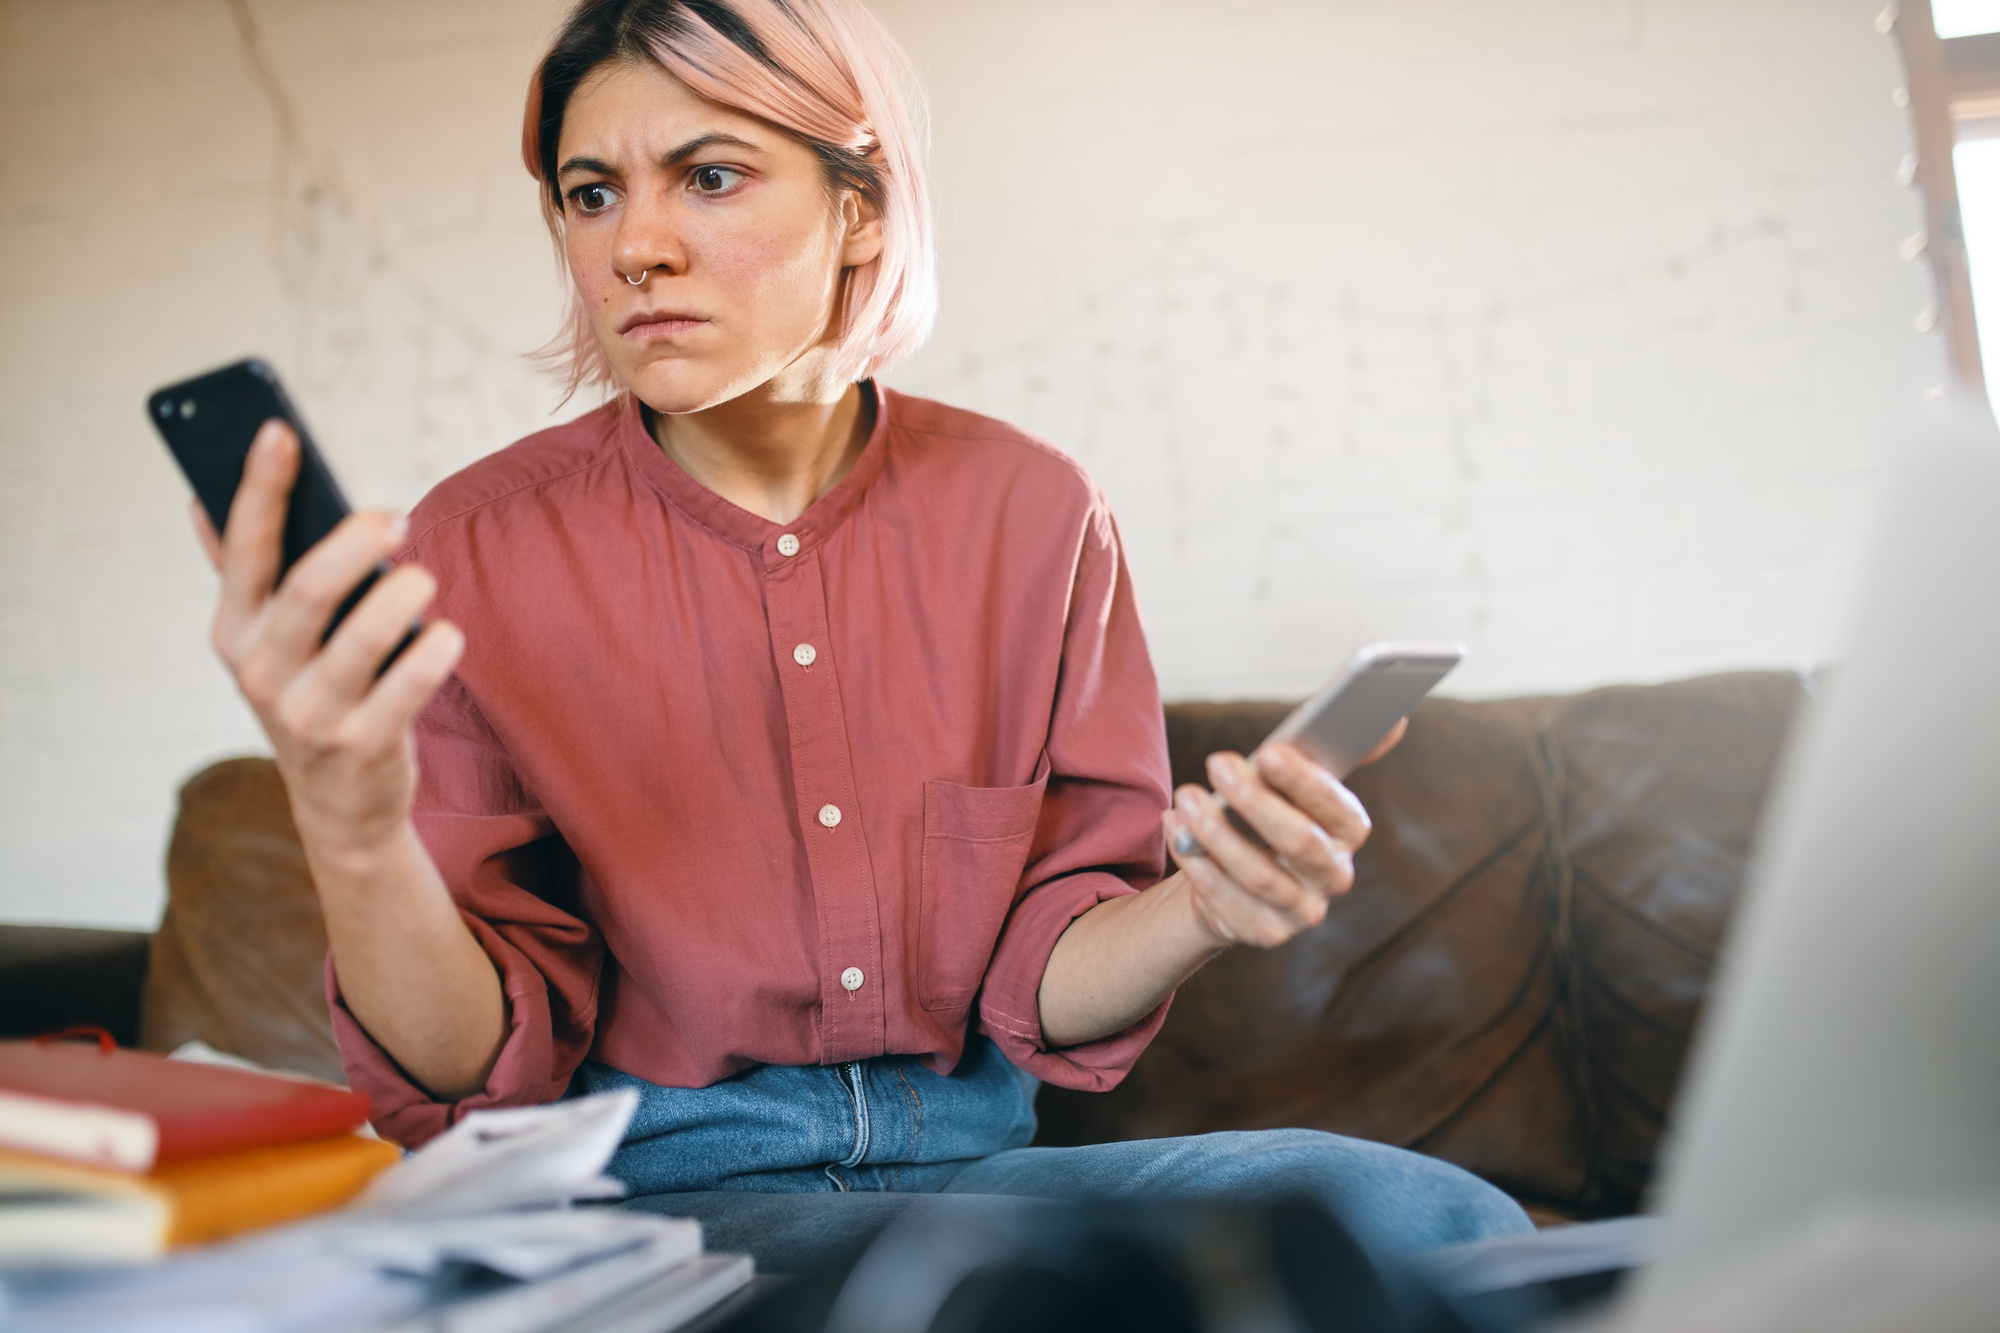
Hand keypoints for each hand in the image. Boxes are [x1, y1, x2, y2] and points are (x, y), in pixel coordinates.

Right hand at [197, 420, 463, 871]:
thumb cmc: (313, 694)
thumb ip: (244, 576)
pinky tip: (448, 636)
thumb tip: (199, 499)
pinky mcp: (362, 747)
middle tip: (394, 518)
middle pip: (306, 590)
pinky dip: (433, 655)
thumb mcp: (269, 643)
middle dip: (353, 544)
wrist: (341, 805)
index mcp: (235, 634)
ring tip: (423, 578)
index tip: (280, 431)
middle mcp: (263, 673)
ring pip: (362, 637)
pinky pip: (406, 690)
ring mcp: (310, 716)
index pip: (244, 550)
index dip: (260, 489)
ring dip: (401, 596)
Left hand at [1161, 739, 1385, 949]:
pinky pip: (1228, 904)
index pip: (1336, 807)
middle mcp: (1334, 874)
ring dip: (1218, 833)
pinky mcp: (1266, 933)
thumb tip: (1395, 719)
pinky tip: (1177, 830)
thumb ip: (1331, 749)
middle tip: (1217, 763)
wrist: (1235, 875)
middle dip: (1255, 801)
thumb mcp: (1294, 780)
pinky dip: (1198, 865)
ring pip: (1260, 875)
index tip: (1268, 751)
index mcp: (1348, 829)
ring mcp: (1302, 910)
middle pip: (1299, 841)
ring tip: (1186, 799)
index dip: (1303, 780)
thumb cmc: (1269, 812)